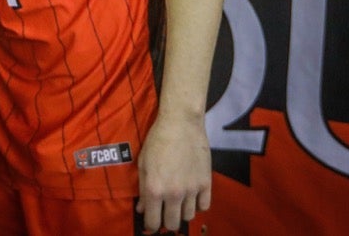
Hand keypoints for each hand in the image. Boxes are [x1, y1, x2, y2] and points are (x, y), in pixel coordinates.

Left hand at [137, 115, 210, 233]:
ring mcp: (192, 190)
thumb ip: (142, 189)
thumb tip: (142, 210)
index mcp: (155, 189)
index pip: (153, 222)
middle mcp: (174, 194)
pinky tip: (192, 196)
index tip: (151, 222)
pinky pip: (204, 206)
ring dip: (182, 212)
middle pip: (173, 224)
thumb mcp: (143, 164)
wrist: (181, 123)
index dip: (151, 225)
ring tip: (178, 201)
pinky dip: (198, 205)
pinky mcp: (206, 183)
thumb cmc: (157, 140)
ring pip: (189, 217)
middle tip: (165, 212)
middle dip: (167, 221)